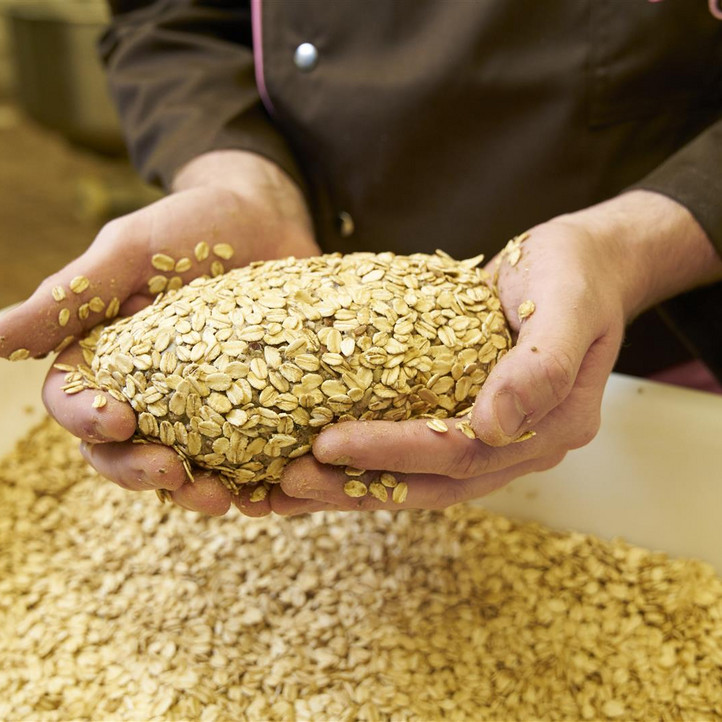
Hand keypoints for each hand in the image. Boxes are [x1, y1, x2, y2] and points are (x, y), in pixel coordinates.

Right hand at [0, 151, 319, 514]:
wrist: (269, 218)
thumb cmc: (194, 226)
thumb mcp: (132, 250)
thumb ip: (72, 294)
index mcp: (108, 357)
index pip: (76, 403)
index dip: (86, 421)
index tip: (120, 421)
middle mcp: (150, 390)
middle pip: (126, 449)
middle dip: (142, 471)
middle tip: (175, 476)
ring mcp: (203, 402)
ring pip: (185, 465)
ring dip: (195, 490)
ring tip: (227, 497)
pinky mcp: (254, 405)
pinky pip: (249, 454)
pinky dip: (255, 478)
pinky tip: (270, 490)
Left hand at [272, 191, 721, 514]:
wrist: (583, 265)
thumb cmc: (575, 273)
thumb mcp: (568, 303)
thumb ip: (544, 365)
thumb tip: (497, 426)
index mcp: (551, 427)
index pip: (462, 454)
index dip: (394, 453)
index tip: (326, 445)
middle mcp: (520, 444)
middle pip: (432, 481)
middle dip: (358, 484)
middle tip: (287, 483)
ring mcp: (494, 437)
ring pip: (419, 477)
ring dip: (354, 486)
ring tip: (286, 490)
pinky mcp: (467, 418)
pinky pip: (416, 449)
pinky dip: (368, 460)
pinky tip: (321, 462)